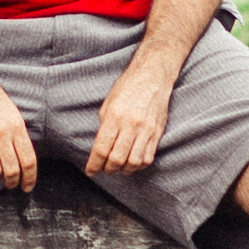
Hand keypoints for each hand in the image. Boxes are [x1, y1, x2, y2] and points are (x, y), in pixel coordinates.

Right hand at [0, 52, 34, 188]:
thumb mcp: (13, 113)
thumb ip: (19, 135)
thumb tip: (25, 161)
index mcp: (16, 126)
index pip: (28, 160)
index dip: (30, 178)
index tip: (28, 187)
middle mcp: (1, 134)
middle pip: (12, 170)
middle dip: (14, 182)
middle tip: (12, 184)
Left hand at [87, 56, 178, 174]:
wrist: (152, 76)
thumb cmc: (127, 88)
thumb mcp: (108, 104)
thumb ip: (105, 127)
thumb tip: (101, 149)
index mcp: (114, 117)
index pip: (101, 149)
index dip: (94, 164)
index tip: (91, 171)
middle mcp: (131, 125)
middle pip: (117, 159)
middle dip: (108, 169)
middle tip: (105, 169)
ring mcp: (146, 130)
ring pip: (134, 162)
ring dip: (124, 170)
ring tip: (120, 167)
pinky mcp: (157, 133)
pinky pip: (148, 157)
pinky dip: (139, 165)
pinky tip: (133, 162)